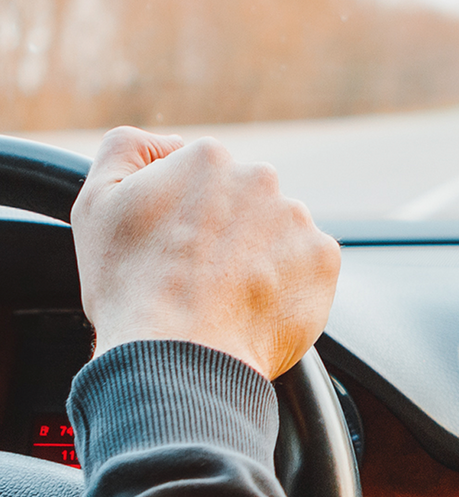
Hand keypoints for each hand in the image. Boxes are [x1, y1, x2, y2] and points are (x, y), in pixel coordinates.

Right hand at [71, 127, 341, 381]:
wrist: (179, 354)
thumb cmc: (132, 285)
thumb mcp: (96, 203)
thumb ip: (125, 150)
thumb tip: (167, 142)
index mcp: (208, 159)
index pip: (202, 180)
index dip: (184, 218)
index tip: (172, 248)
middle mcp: (261, 178)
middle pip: (244, 204)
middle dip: (226, 234)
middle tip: (198, 276)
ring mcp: (298, 218)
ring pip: (277, 235)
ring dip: (258, 258)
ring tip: (226, 297)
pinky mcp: (324, 258)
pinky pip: (306, 268)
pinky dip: (286, 286)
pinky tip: (254, 308)